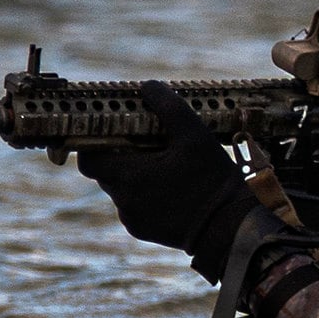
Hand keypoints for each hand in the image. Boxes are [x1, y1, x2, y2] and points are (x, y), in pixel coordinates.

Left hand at [76, 81, 258, 280]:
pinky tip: (171, 188)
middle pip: (105, 172)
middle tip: (144, 143)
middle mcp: (124, 200)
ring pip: (121, 189)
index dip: (94, 143)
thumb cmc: (212, 180)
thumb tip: (149, 86)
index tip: (112, 132)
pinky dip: (145, 194)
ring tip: (163, 165)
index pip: (88, 158)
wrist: (230, 228)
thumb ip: (169, 106)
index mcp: (129, 176)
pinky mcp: (143, 231)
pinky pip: (134, 206)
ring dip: (134, 175)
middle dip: (119, 156)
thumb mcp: (195, 135)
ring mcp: (132, 219)